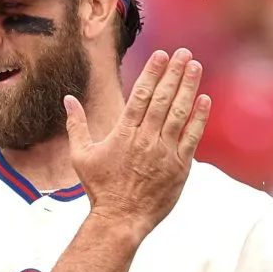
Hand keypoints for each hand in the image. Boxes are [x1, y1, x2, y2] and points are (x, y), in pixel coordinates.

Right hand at [64, 48, 209, 236]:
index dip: (152, 73)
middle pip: (163, 99)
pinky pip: (192, 137)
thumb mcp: (81, 156)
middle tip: (183, 53)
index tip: (161, 55)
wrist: (121, 219)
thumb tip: (68, 99)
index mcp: (123, 134)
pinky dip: (199, 117)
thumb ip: (76, 125)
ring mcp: (165, 152)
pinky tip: (204, 99)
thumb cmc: (99, 188)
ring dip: (188, 88)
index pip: (141, 96)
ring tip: (194, 67)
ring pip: (180, 113)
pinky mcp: (180, 166)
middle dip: (173, 73)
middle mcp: (146, 139)